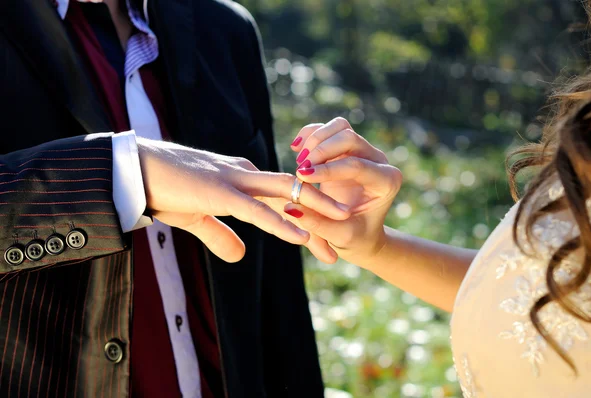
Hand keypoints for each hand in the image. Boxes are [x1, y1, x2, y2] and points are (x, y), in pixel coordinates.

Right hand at [136, 138, 349, 262]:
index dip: (305, 219)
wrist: (134, 170)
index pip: (282, 198)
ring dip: (315, 213)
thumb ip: (221, 235)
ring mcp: (235, 181)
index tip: (324, 241)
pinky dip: (281, 224)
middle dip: (322, 214)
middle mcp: (245, 175)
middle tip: (345, 237)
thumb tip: (240, 256)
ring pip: (285, 195)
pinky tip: (302, 237)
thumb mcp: (196, 218)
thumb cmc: (164, 190)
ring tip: (342, 226)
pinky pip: (258, 210)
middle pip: (293, 194)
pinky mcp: (221, 192)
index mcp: (241, 178)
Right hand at [287, 117, 401, 264]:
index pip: (356, 166)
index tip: (301, 177)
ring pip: (340, 127)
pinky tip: (295, 147)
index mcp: (386, 182)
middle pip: (349, 138)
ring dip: (316, 139)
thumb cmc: (354, 237)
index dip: (327, 169)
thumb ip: (317, 223)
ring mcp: (364, 151)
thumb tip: (291, 207)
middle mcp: (379, 162)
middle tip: (299, 169)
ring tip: (298, 160)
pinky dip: (311, 133)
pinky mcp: (348, 147)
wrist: (359, 232)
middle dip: (320, 150)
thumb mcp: (338, 236)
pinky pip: (330, 129)